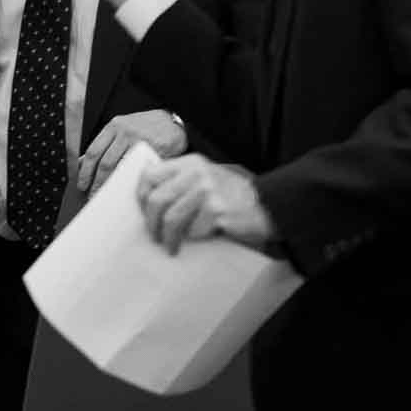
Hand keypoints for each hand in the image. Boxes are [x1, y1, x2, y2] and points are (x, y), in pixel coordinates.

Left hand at [77, 109, 186, 193]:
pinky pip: (138, 170)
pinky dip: (130, 182)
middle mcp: (125, 132)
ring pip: (120, 168)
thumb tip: (82, 164)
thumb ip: (105, 143)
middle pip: (105, 163)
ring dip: (111, 184)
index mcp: (113, 126)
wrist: (174, 121)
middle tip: (93, 195)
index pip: (93, 151)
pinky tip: (126, 190)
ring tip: (107, 196)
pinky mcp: (155, 150)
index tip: (81, 184)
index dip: (85, 171)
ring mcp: (140, 140)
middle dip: (96, 182)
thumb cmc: (146, 127)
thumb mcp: (122, 128)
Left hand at [137, 153, 276, 253]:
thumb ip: (181, 178)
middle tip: (154, 236)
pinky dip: (193, 238)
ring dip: (167, 237)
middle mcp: (196, 174)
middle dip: (151, 223)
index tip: (143, 211)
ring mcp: (207, 192)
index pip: (150, 175)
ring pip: (172, 219)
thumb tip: (147, 193)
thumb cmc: (234, 194)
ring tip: (169, 246)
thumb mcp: (206, 175)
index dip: (141, 195)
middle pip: (157, 200)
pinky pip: (194, 230)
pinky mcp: (217, 211)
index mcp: (190, 163)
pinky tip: (198, 240)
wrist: (270, 205)